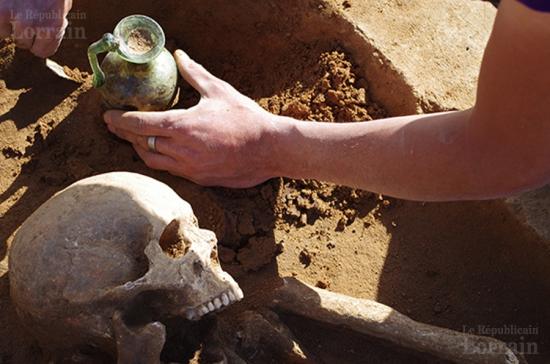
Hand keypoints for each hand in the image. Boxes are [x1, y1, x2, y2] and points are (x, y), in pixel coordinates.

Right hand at [2, 0, 72, 57]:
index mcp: (53, 26)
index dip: (40, 43)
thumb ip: (55, 23)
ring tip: (15, 6)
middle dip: (25, 33)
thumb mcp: (62, 5)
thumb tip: (49, 36)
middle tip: (26, 14)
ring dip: (7, 24)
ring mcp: (11, 14)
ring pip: (5, 33)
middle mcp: (32, 24)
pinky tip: (6, 6)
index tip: (38, 35)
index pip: (43, 51)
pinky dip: (1, 17)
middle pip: (24, 44)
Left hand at [104, 50, 285, 187]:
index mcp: (182, 126)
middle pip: (141, 144)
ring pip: (152, 160)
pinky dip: (159, 159)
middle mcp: (181, 150)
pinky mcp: (199, 179)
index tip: (108, 116)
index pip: (139, 124)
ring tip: (134, 139)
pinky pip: (170, 170)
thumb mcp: (219, 91)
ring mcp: (189, 168)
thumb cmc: (246, 118)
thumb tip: (180, 56)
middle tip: (115, 126)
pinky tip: (160, 151)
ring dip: (140, 149)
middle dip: (124, 134)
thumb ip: (195, 74)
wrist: (270, 149)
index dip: (119, 120)